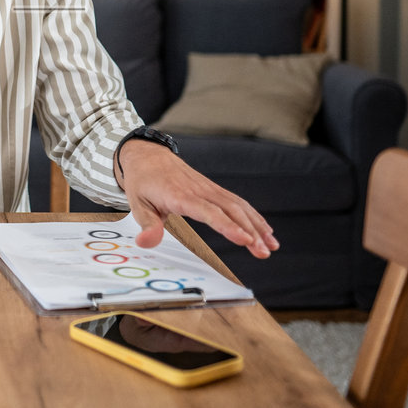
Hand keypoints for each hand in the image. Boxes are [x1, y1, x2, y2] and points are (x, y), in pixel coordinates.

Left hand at [116, 140, 277, 257]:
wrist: (148, 155)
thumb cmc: (144, 180)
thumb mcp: (137, 203)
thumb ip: (146, 225)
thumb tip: (147, 243)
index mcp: (180, 195)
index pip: (208, 212)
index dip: (228, 226)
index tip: (245, 239)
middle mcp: (199, 190)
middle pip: (231, 210)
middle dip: (250, 231)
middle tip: (263, 252)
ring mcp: (209, 188)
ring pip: (239, 206)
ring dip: (257, 225)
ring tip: (271, 245)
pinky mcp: (213, 189)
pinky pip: (237, 202)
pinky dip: (253, 216)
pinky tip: (265, 229)